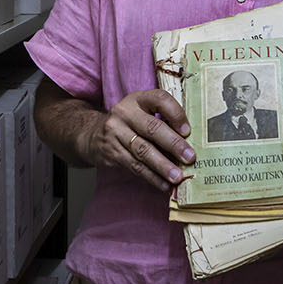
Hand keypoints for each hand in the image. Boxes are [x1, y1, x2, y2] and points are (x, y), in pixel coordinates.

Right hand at [77, 89, 195, 191]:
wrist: (92, 134)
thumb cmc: (128, 123)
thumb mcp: (141, 112)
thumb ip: (162, 120)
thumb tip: (190, 141)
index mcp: (137, 99)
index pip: (159, 99)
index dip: (176, 114)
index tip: (188, 131)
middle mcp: (124, 113)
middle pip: (152, 128)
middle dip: (173, 144)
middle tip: (189, 157)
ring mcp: (115, 132)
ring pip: (143, 151)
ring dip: (163, 166)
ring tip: (178, 177)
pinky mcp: (112, 152)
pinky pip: (135, 166)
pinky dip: (151, 177)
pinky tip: (164, 184)